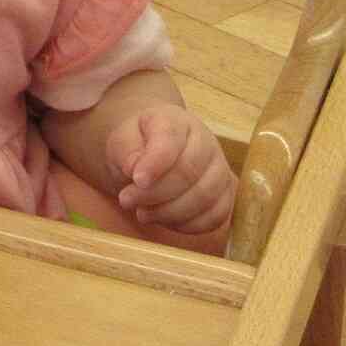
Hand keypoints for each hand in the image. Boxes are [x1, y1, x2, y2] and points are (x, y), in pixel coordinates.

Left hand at [108, 104, 234, 238]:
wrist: (151, 152)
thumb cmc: (137, 146)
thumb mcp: (121, 142)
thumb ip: (126, 152)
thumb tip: (136, 171)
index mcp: (176, 120)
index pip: (171, 139)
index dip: (155, 163)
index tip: (137, 181)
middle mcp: (205, 141)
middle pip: (189, 172)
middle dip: (155, 194)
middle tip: (127, 200)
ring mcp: (219, 168)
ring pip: (204, 197)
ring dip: (169, 213)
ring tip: (142, 213)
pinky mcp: (224, 194)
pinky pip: (215, 216)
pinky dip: (187, 225)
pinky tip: (164, 220)